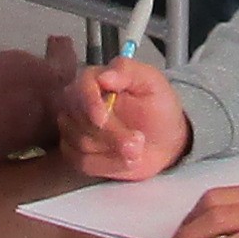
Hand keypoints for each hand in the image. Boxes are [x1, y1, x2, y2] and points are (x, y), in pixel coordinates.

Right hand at [55, 56, 189, 178]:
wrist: (164, 140)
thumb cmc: (158, 107)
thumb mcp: (152, 82)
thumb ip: (128, 72)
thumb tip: (104, 76)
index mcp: (93, 80)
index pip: (80, 88)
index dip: (89, 103)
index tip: (102, 118)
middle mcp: (76, 104)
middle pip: (80, 121)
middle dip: (111, 134)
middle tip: (139, 141)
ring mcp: (73, 130)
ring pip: (81, 144)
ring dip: (114, 152)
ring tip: (138, 150)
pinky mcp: (77, 154)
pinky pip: (83, 163)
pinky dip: (109, 165)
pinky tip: (127, 161)